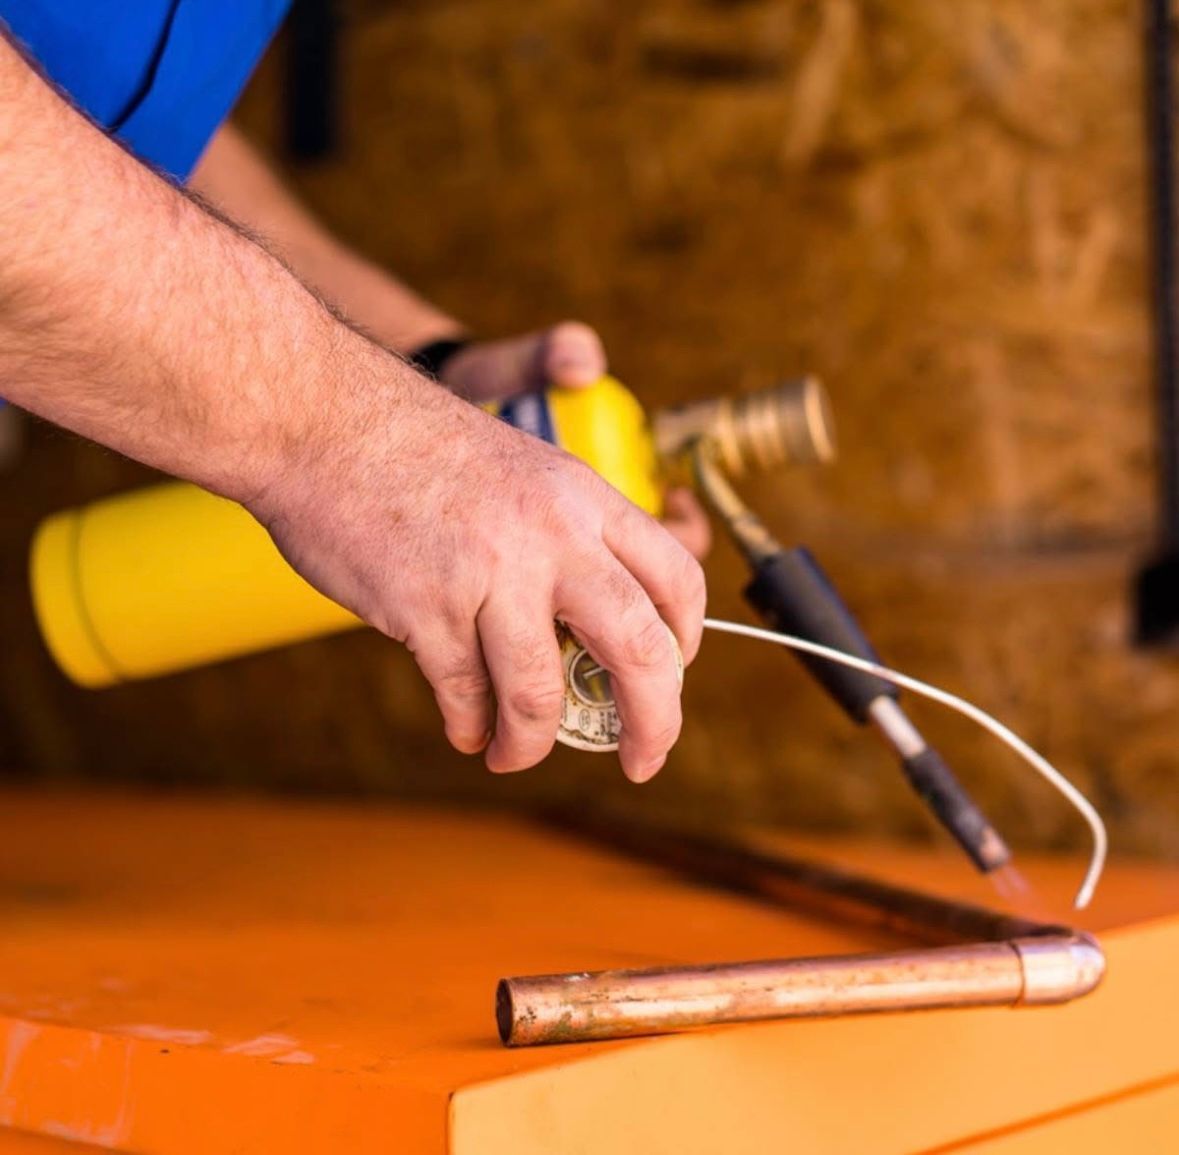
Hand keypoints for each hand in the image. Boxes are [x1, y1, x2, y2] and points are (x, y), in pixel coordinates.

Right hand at [252, 340, 706, 782]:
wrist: (325, 418)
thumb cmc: (417, 447)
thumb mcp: (524, 471)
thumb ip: (566, 539)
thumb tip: (589, 630)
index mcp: (584, 499)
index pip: (677, 578)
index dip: (685, 642)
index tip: (671, 675)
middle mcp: (552, 536)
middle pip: (640, 651)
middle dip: (653, 724)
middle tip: (641, 759)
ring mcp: (491, 573)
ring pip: (540, 695)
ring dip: (533, 743)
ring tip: (515, 754)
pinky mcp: (427, 607)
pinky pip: (465, 695)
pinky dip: (471, 726)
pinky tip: (467, 730)